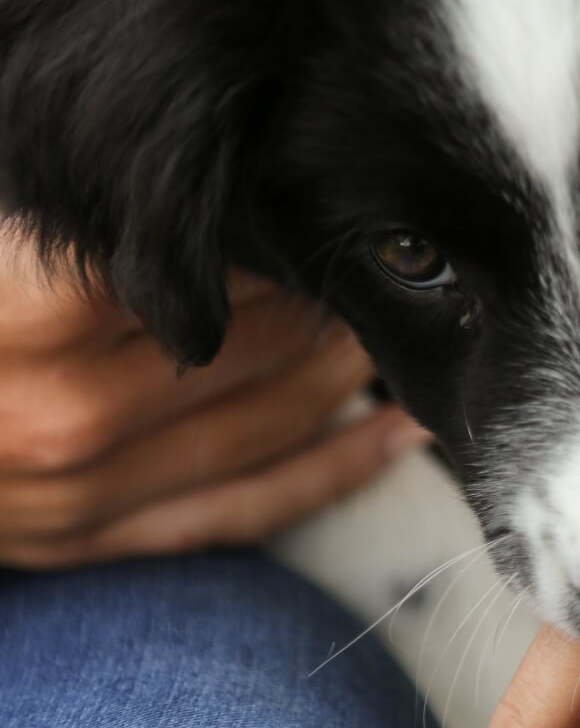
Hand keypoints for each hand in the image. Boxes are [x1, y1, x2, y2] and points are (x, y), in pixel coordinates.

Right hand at [0, 235, 429, 567]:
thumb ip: (83, 227)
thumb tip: (214, 183)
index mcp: (30, 317)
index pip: (214, 269)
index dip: (281, 236)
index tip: (322, 209)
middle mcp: (64, 415)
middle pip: (256, 345)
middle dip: (327, 302)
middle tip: (377, 264)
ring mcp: (80, 495)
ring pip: (269, 426)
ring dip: (347, 377)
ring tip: (393, 330)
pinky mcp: (89, 544)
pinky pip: (246, 511)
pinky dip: (336, 470)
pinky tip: (395, 433)